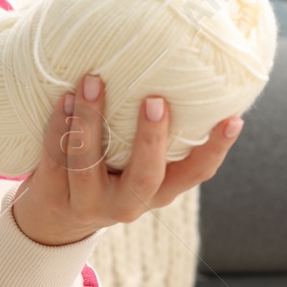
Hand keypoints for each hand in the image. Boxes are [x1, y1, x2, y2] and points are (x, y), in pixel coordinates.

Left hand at [10, 73, 242, 246]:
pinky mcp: (54, 195)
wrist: (56, 218)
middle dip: (150, 139)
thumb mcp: (136, 165)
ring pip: (88, 164)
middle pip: (145, 177)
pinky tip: (63, 97)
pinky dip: (59, 125)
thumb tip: (175, 69)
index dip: (215, 149)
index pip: (195, 175)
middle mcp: (128, 203)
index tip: (233, 118)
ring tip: (92, 81)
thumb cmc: (109, 173)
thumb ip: (155, 134)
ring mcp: (89, 202)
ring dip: (89, 120)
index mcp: (159, 191)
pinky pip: (55, 157)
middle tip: (155, 100)